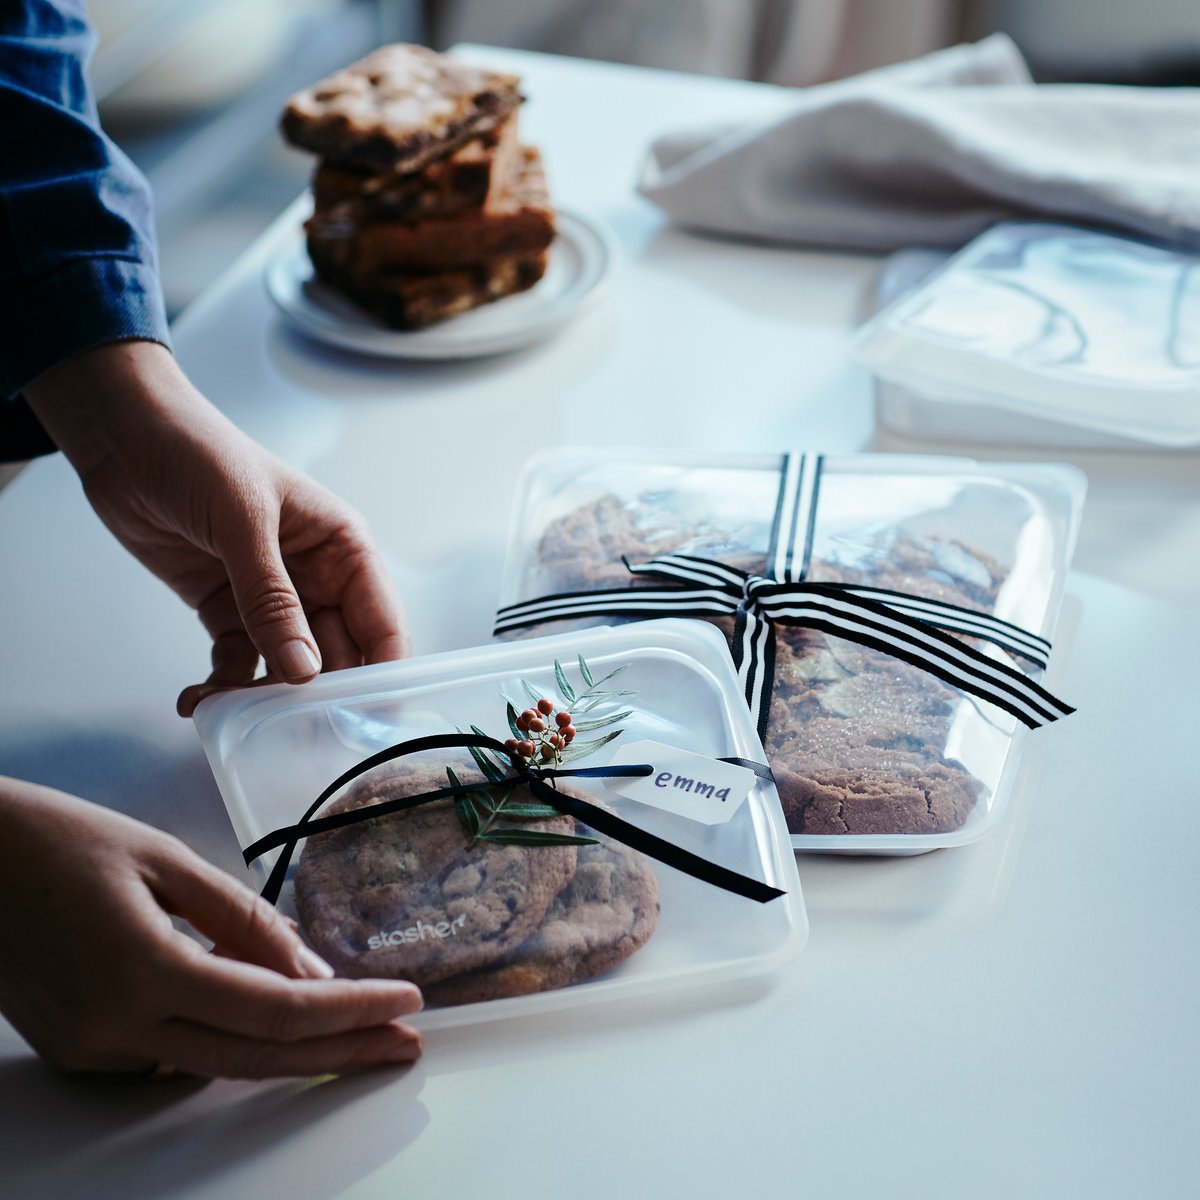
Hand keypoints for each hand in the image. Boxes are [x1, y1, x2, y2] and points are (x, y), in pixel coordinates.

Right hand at [0, 778, 423, 1077]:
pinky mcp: (79, 1051)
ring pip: (217, 1065)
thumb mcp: (165, 858)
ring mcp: (94, 1050)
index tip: (406, 1002)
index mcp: (144, 969)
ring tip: (360, 1031)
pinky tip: (273, 1017)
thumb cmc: (59, 840)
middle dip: (342, 1052)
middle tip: (404, 1042)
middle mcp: (118, 1027)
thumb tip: (309, 967)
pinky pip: (174, 1057)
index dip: (350, 1011)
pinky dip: (231, 1039)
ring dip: (295, 1052)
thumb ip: (241, 918)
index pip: (275, 1009)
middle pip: (256, 1057)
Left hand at [24, 341, 408, 714]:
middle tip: (294, 736)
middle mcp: (318, 578)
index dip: (382, 672)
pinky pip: (237, 662)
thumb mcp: (243, 522)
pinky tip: (197, 701)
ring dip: (265, 696)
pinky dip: (222, 686)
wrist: (123, 438)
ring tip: (237, 718)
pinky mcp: (227, 610)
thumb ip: (273, 599)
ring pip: (287, 665)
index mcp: (344, 549)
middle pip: (337, 654)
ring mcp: (272, 597)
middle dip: (319, 695)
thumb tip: (304, 672)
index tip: (367, 721)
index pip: (381, 623)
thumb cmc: (199, 455)